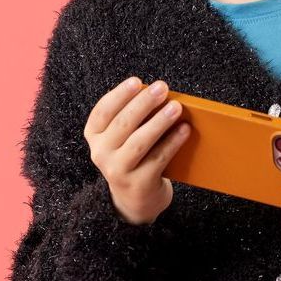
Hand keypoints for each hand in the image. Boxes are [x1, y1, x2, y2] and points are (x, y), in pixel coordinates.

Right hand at [85, 78, 188, 224]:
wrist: (136, 199)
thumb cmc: (134, 157)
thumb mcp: (124, 138)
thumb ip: (134, 118)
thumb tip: (159, 95)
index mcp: (95, 136)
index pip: (103, 111)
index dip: (119, 95)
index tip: (137, 81)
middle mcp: (101, 153)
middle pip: (122, 124)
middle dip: (144, 103)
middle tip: (162, 87)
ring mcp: (118, 170)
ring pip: (139, 142)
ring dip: (160, 122)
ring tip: (177, 107)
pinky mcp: (138, 183)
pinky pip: (158, 159)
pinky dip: (172, 143)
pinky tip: (185, 130)